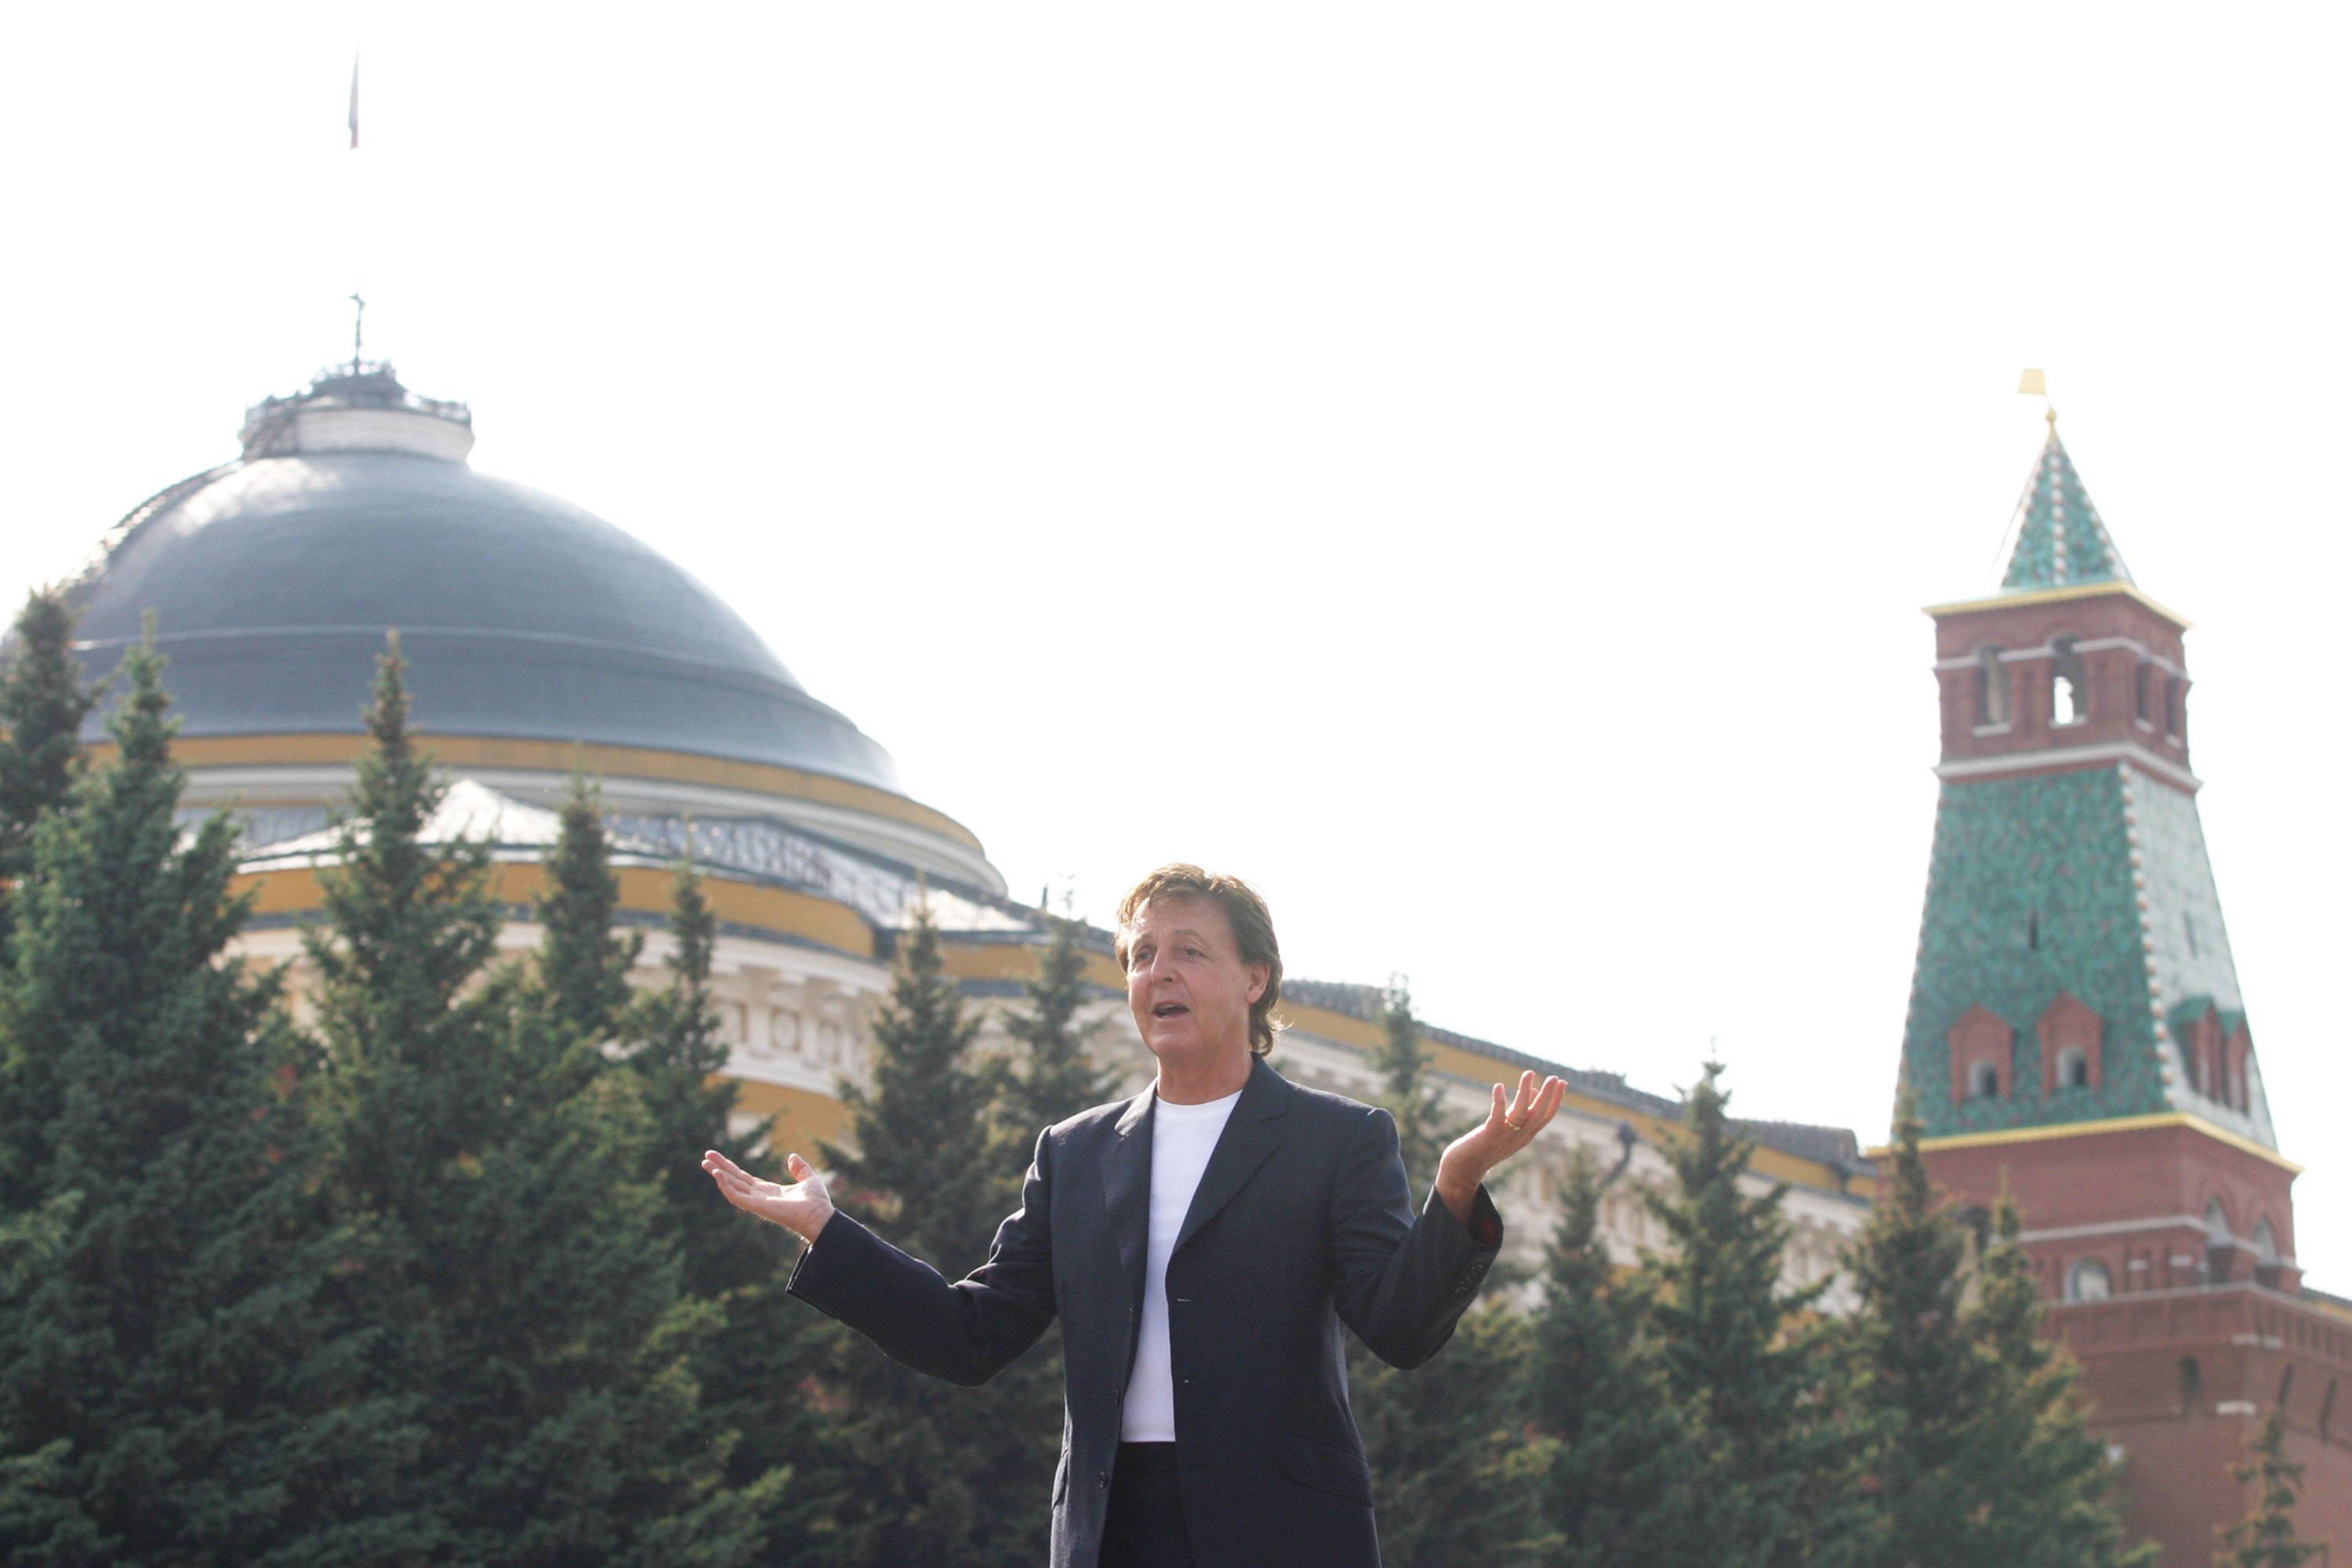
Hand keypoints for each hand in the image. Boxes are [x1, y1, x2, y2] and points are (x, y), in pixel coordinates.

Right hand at [703, 1149, 834, 1244]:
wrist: (820, 1216)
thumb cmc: (817, 1202)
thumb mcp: (809, 1178)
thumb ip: (800, 1168)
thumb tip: (792, 1156)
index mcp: (769, 1191)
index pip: (745, 1179)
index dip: (732, 1169)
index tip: (719, 1159)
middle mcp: (760, 1197)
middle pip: (735, 1180)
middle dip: (720, 1168)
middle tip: (705, 1157)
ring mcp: (757, 1202)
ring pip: (732, 1187)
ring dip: (718, 1175)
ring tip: (705, 1163)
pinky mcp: (757, 1206)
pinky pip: (736, 1197)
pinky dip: (726, 1186)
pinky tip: (718, 1175)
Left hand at [1433, 1071, 1566, 1224]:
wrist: (1466, 1167)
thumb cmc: (1487, 1145)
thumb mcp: (1509, 1128)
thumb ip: (1521, 1111)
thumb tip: (1534, 1090)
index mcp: (1526, 1135)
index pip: (1546, 1116)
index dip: (1555, 1100)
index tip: (1563, 1083)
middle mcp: (1519, 1137)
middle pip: (1537, 1114)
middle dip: (1547, 1095)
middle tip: (1555, 1077)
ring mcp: (1504, 1137)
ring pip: (1520, 1113)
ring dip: (1525, 1092)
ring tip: (1529, 1073)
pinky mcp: (1488, 1135)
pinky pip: (1496, 1117)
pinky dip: (1499, 1101)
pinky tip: (1499, 1086)